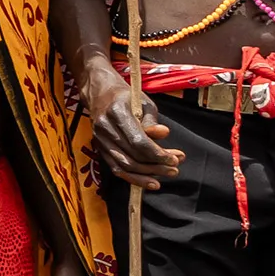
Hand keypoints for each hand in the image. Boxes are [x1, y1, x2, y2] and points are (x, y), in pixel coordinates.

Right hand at [80, 59, 186, 188]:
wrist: (99, 94)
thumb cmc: (126, 97)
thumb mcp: (144, 102)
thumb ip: (152, 121)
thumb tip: (163, 134)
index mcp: (116, 113)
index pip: (138, 141)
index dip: (158, 154)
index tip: (175, 159)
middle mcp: (104, 128)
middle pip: (132, 156)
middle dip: (156, 166)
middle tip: (175, 169)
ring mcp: (99, 140)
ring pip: (124, 166)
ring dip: (147, 175)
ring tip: (166, 174)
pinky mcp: (99, 148)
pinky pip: (116, 168)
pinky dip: (133, 178)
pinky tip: (149, 182)